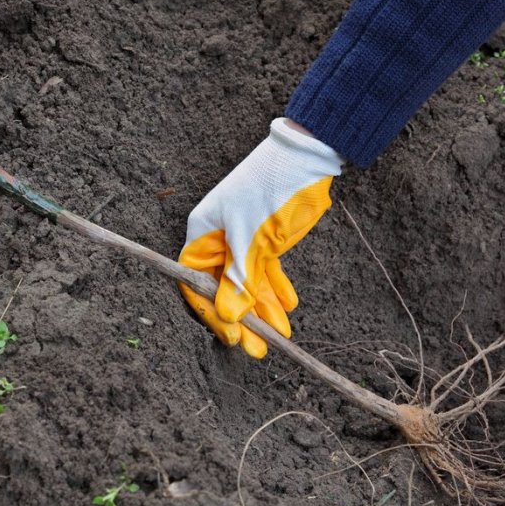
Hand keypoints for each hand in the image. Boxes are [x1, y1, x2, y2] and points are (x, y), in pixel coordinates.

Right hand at [179, 118, 342, 357]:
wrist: (308, 155)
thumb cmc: (272, 188)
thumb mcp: (255, 238)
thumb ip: (241, 280)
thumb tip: (229, 317)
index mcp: (204, 232)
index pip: (196, 282)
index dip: (212, 312)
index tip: (233, 336)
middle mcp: (219, 238)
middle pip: (224, 288)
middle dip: (243, 319)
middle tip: (259, 349)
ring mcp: (243, 239)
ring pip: (248, 283)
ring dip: (264, 309)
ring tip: (281, 335)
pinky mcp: (265, 238)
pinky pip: (266, 271)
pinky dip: (276, 288)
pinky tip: (288, 307)